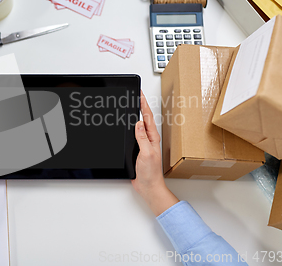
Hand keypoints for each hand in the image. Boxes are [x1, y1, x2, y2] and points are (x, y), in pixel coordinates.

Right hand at [131, 92, 178, 215]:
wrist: (149, 187)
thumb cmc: (150, 173)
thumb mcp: (146, 153)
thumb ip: (142, 138)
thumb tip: (138, 123)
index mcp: (152, 138)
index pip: (147, 117)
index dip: (143, 104)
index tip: (139, 94)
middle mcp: (148, 139)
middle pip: (144, 118)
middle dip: (140, 106)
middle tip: (136, 95)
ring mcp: (143, 144)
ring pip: (139, 126)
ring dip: (136, 115)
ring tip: (133, 105)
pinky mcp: (138, 150)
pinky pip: (134, 135)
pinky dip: (130, 128)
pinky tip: (128, 126)